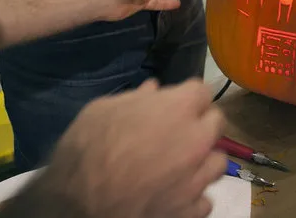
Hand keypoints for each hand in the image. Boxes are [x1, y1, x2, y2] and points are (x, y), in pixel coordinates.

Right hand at [39, 79, 225, 217]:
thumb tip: (153, 89)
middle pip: (216, 122)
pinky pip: (205, 199)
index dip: (188, 96)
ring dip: (203, 160)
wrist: (77, 204)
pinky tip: (175, 194)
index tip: (177, 102)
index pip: (202, 90)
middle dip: (200, 123)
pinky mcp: (191, 210)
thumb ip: (136, 98)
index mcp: (179, 109)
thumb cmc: (86, 150)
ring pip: (218, 161)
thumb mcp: (102, 111)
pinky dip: (193, 196)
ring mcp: (197, 178)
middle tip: (178, 131)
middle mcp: (197, 140)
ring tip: (181, 165)